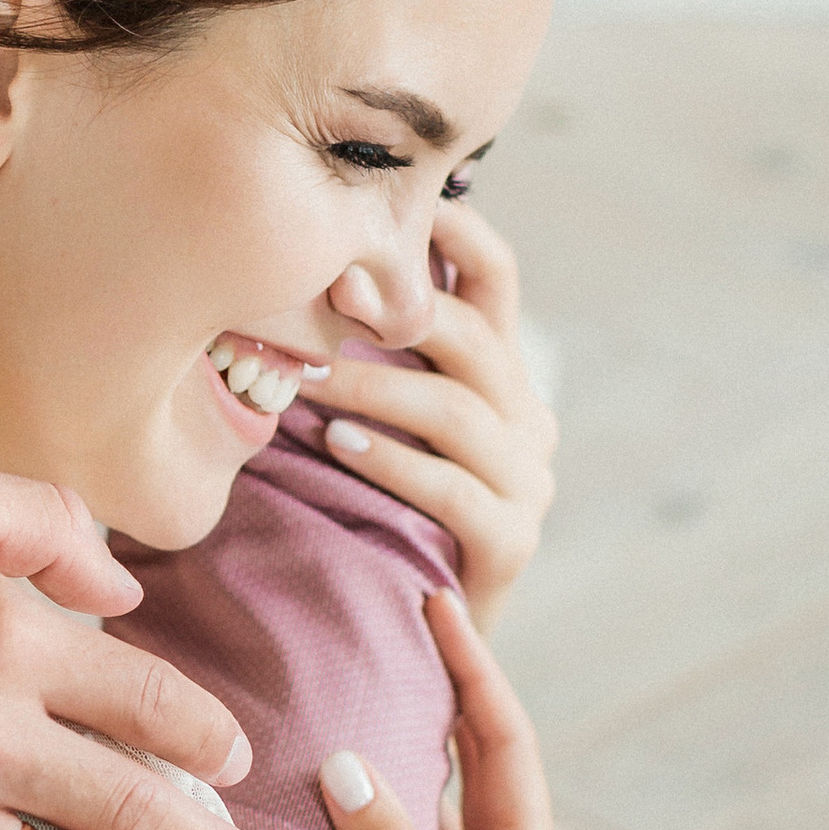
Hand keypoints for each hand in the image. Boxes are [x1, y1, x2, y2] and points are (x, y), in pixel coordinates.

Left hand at [306, 202, 555, 624]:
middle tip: (318, 291)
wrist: (412, 625)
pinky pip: (450, 488)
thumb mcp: (375, 413)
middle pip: (470, 337)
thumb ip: (367, 347)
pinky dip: (389, 462)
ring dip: (370, 389)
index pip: (496, 276)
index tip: (386, 204)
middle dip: (390, 312)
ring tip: (303, 381)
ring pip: (453, 411)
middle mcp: (527, 416)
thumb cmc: (373, 504)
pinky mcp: (511, 541)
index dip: (453, 231)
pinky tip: (336, 447)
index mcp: (501, 372)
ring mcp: (527, 480)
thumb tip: (302, 262)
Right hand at [317, 584, 565, 829]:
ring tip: (334, 694)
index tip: (435, 600)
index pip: (502, 741)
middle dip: (426, 695)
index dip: (472, 668)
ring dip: (384, 760)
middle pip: (462, 766)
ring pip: (417, 816)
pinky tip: (309, 804)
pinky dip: (353, 828)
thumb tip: (347, 761)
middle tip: (379, 628)